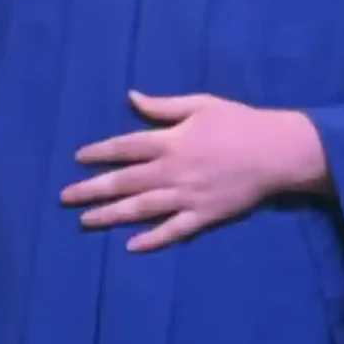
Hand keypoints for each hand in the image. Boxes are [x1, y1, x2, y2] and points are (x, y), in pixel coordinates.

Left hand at [63, 93, 328, 251]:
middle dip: (92, 189)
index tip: (78, 158)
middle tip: (65, 197)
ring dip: (111, 215)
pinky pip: (173, 231)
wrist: (277, 152)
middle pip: (125, 181)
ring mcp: (187, 197)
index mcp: (171, 141)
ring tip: (85, 220)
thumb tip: (131, 97)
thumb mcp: (201, 104)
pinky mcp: (204, 216)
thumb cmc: (240, 123)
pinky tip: (130, 246)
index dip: (100, 153)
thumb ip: (163, 106)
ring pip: (141, 208)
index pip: (125, 147)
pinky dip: (152, 239)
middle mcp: (173, 171)